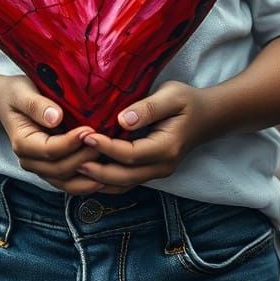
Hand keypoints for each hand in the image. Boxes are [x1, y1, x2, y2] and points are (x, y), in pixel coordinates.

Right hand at [0, 74, 104, 193]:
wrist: (8, 103)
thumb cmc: (17, 95)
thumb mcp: (22, 93)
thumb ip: (37, 105)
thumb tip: (55, 118)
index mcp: (23, 143)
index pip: (49, 150)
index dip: (71, 143)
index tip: (89, 130)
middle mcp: (30, 161)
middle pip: (59, 169)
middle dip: (83, 158)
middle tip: (105, 143)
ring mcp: (40, 168)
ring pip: (65, 181)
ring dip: (87, 176)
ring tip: (109, 165)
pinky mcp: (51, 169)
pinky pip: (68, 182)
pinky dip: (85, 182)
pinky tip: (104, 177)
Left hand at [75, 81, 212, 193]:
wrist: (208, 116)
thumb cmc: (188, 101)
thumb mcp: (171, 96)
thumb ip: (148, 108)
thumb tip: (123, 120)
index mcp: (167, 148)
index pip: (130, 154)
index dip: (106, 148)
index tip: (86, 136)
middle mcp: (162, 166)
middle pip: (124, 177)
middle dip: (96, 171)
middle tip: (72, 160)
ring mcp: (157, 172)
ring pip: (124, 184)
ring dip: (98, 180)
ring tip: (74, 168)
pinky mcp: (151, 171)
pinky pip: (126, 181)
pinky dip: (106, 180)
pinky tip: (88, 172)